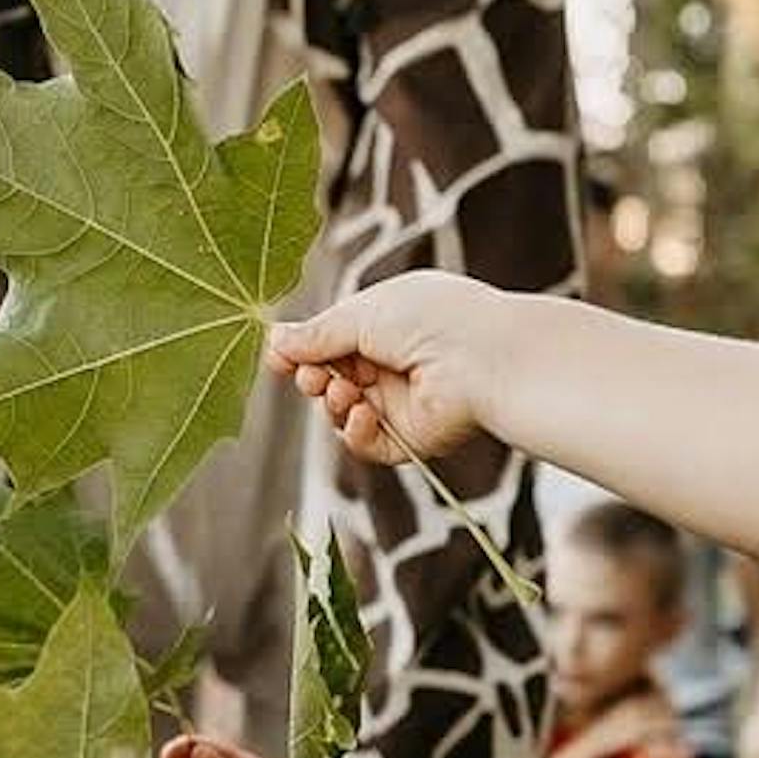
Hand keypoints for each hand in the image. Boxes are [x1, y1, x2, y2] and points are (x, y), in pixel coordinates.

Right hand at [263, 271, 505, 464]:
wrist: (485, 358)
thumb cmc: (432, 319)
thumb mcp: (361, 314)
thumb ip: (316, 335)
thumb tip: (273, 339)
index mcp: (385, 325)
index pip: (331, 343)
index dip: (303, 351)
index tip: (277, 357)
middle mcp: (392, 363)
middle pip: (331, 379)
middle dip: (313, 378)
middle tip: (310, 377)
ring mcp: (401, 402)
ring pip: (343, 412)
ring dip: (334, 403)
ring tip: (343, 391)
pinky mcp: (412, 437)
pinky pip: (368, 443)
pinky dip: (356, 432)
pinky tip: (361, 413)